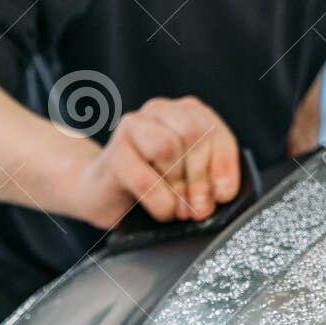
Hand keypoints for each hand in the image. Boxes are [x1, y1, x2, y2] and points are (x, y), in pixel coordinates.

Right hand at [66, 96, 240, 228]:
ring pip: (169, 146)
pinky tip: (162, 211)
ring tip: (179, 209)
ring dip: (179, 186)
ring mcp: (133, 127)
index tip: (224, 194)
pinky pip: (145, 177)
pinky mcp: (114, 153)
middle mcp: (158, 112)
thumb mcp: (187, 179)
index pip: (213, 128)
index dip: (223, 163)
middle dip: (201, 177)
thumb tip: (222, 192)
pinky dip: (160, 200)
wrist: (101, 194)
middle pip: (193, 133)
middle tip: (200, 208)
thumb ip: (209, 179)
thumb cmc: (149, 186)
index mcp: (182, 112)